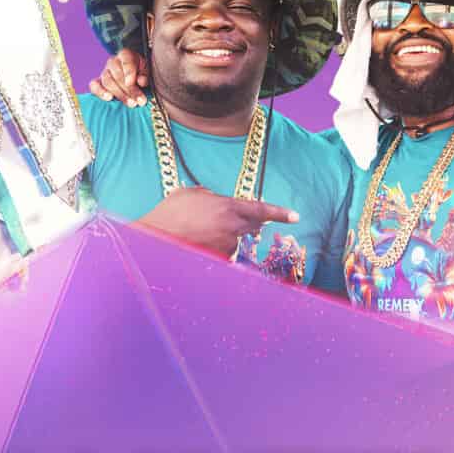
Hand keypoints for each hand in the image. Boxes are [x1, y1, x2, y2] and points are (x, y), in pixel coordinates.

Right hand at [89, 46, 149, 104]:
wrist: (131, 75)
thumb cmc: (139, 71)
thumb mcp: (146, 69)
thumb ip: (145, 74)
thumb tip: (141, 81)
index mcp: (125, 55)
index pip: (126, 60)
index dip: (129, 71)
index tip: (134, 82)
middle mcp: (113, 61)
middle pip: (117, 74)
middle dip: (130, 89)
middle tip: (140, 101)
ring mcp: (104, 72)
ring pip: (108, 81)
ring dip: (120, 94)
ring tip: (131, 103)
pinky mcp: (98, 82)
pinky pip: (94, 85)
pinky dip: (100, 92)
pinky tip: (109, 98)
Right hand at [138, 185, 298, 257]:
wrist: (158, 237)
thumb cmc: (171, 211)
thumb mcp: (191, 193)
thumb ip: (211, 197)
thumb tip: (216, 202)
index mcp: (228, 206)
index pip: (261, 209)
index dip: (279, 212)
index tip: (295, 216)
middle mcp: (233, 227)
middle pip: (253, 224)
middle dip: (248, 221)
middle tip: (228, 217)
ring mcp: (228, 246)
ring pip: (235, 239)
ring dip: (225, 235)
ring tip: (199, 230)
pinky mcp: (220, 260)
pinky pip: (225, 253)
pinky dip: (216, 248)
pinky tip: (199, 243)